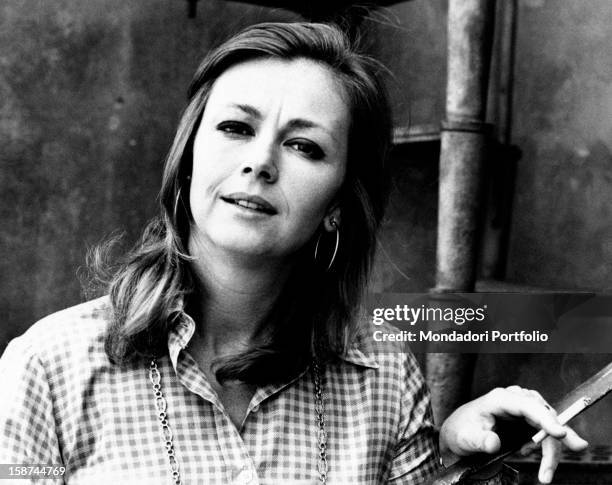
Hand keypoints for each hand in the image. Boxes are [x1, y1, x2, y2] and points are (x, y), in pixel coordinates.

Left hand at [439, 386, 588, 483]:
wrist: (460, 434)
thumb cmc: (462, 431)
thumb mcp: (466, 437)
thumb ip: (479, 440)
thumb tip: (493, 443)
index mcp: (500, 399)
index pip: (528, 405)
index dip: (545, 418)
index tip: (559, 433)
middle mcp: (515, 401)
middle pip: (544, 414)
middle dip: (559, 434)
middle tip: (574, 450)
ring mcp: (523, 410)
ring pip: (549, 425)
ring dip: (553, 449)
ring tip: (546, 474)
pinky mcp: (528, 421)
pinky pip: (545, 433)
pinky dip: (546, 449)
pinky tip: (530, 456)